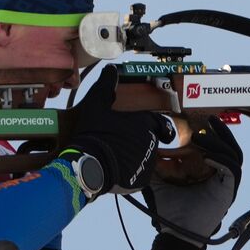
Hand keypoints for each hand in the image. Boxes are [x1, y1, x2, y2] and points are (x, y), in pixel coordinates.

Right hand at [68, 65, 172, 195]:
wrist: (88, 165)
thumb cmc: (94, 132)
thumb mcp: (96, 105)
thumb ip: (105, 86)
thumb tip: (111, 69)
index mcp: (144, 124)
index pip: (161, 123)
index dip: (159, 126)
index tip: (158, 129)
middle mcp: (151, 143)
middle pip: (150, 141)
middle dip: (139, 140)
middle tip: (121, 141)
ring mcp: (147, 162)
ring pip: (145, 158)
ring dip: (135, 156)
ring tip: (115, 156)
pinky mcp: (142, 180)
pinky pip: (140, 174)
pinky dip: (131, 172)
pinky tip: (116, 168)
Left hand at [143, 118, 242, 249]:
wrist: (175, 232)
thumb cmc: (170, 210)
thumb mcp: (160, 180)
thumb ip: (156, 165)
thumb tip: (145, 147)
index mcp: (209, 173)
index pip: (218, 147)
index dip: (214, 132)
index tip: (202, 119)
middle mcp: (221, 177)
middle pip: (230, 147)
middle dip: (221, 133)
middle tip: (209, 120)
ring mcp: (227, 184)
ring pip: (233, 155)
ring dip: (219, 143)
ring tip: (202, 136)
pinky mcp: (228, 191)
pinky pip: (232, 170)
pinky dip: (222, 159)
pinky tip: (207, 154)